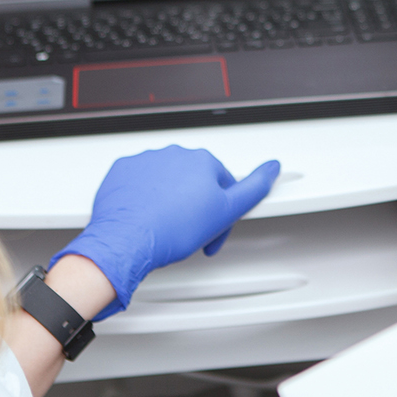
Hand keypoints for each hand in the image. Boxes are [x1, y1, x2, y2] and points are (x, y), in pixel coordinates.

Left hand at [51, 146, 278, 318]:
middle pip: (195, 180)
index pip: (223, 183)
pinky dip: (144, 196)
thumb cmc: (171, 230)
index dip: (222, 210)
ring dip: (170, 200)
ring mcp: (146, 161)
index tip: (213, 228)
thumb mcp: (225, 212)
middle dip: (196, 204)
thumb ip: (254, 187)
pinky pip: (139, 180)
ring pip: (167, 180)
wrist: (126, 241)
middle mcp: (174, 155)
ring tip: (167, 226)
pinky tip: (147, 215)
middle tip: (191, 232)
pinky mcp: (123, 171)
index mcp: (202, 161)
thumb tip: (272, 168)